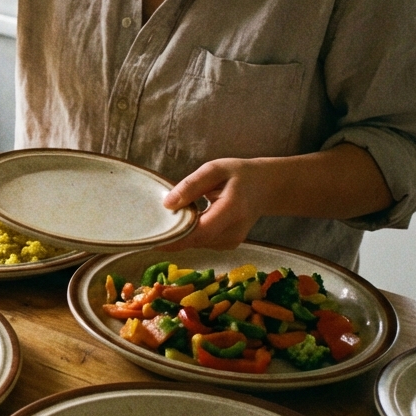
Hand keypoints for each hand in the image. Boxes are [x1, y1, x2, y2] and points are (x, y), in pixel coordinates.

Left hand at [158, 158, 280, 250]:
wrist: (266, 187)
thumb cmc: (239, 175)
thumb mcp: (214, 169)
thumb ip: (191, 185)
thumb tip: (167, 204)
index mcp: (232, 209)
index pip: (199, 231)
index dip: (174, 237)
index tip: (152, 238)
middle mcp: (234, 231)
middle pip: (195, 241)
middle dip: (171, 235)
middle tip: (149, 226)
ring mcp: (232, 241)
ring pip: (196, 244)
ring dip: (180, 234)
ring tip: (172, 215)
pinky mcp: (227, 245)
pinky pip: (201, 242)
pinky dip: (190, 234)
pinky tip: (188, 220)